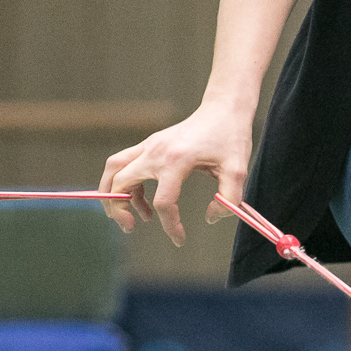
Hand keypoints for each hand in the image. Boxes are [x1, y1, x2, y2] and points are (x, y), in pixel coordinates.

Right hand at [99, 100, 253, 246]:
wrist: (223, 110)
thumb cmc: (231, 138)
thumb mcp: (238, 170)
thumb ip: (229, 199)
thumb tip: (210, 219)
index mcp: (177, 160)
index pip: (163, 202)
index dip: (170, 226)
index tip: (180, 240)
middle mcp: (156, 152)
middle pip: (120, 181)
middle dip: (118, 209)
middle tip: (130, 228)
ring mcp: (149, 145)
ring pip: (113, 169)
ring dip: (112, 193)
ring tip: (129, 218)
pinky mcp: (150, 144)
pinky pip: (124, 164)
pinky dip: (125, 185)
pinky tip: (144, 204)